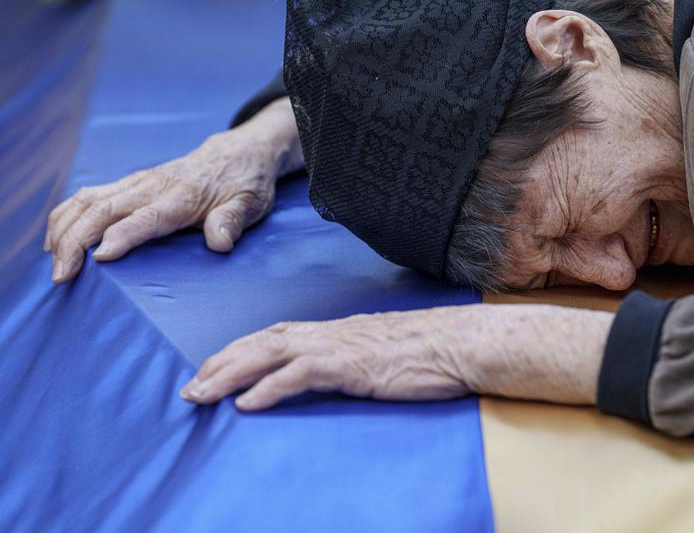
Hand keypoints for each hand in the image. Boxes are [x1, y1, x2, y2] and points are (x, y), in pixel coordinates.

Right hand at [45, 97, 302, 282]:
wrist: (239, 152)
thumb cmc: (245, 184)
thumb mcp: (250, 204)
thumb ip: (233, 221)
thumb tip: (220, 242)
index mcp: (182, 197)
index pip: (145, 218)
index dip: (122, 236)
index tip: (99, 258)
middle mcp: (153, 187)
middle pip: (103, 209)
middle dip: (75, 241)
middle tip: (61, 276)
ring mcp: (138, 183)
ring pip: (88, 199)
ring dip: (63, 228)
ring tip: (53, 262)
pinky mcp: (130, 185)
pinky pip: (89, 196)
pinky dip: (66, 216)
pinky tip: (55, 240)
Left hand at [180, 304, 612, 410]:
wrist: (462, 343)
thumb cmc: (430, 352)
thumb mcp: (382, 354)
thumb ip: (354, 360)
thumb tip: (335, 373)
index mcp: (336, 331)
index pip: (276, 336)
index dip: (240, 351)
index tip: (212, 368)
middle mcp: (330, 333)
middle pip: (262, 341)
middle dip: (221, 363)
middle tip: (190, 388)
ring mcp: (340, 346)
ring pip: (270, 354)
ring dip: (231, 374)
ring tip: (201, 395)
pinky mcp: (352, 365)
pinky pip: (301, 374)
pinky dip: (269, 388)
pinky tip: (247, 404)